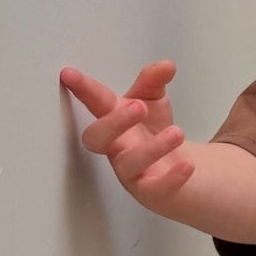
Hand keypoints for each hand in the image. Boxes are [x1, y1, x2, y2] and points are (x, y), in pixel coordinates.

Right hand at [59, 59, 194, 209]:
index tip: (68, 74)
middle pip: (98, 139)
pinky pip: (155, 189)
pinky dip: (172, 178)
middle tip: (138, 106)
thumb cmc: (152, 131)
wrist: (173, 167)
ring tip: (177, 132)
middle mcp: (116, 146)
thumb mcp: (153, 100)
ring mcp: (131, 171)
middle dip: (114, 123)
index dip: (82, 89)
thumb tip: (166, 65)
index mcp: (113, 119)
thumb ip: (155, 80)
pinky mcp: (150, 191)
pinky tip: (187, 166)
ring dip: (152, 148)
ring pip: (129, 164)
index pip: (95, 102)